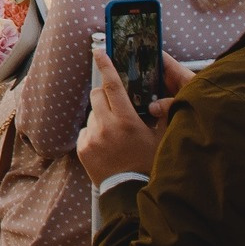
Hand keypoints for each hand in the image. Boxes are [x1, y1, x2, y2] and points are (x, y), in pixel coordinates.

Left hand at [76, 48, 195, 184]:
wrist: (130, 194)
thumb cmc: (149, 165)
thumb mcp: (161, 139)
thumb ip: (161, 117)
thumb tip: (156, 100)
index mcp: (126, 121)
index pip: (113, 86)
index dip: (106, 66)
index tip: (99, 51)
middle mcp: (105, 127)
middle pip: (97, 95)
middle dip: (105, 94)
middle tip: (117, 106)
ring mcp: (91, 138)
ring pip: (92, 114)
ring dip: (102, 116)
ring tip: (116, 135)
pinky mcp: (82, 148)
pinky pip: (85, 130)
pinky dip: (94, 132)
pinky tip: (107, 145)